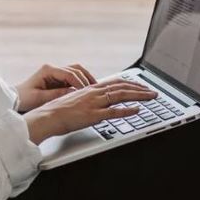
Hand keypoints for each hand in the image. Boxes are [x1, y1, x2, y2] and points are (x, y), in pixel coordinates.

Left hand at [16, 63, 95, 111]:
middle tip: (95, 89)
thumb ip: (57, 94)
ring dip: (85, 79)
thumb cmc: (24, 98)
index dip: (79, 82)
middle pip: (75, 69)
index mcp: (48, 70)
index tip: (86, 91)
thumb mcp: (40, 98)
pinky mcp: (57, 79)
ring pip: (76, 72)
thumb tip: (73, 92)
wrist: (15, 99)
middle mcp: (53, 69)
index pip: (69, 73)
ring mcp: (56, 73)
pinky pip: (73, 78)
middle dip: (86, 78)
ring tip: (94, 89)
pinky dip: (81, 82)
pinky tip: (87, 90)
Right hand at [23, 79, 157, 143]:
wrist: (46, 117)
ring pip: (121, 96)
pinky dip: (127, 111)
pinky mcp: (92, 115)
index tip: (141, 86)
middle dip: (140, 88)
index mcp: (90, 89)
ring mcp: (94, 104)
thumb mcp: (75, 102)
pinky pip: (113, 112)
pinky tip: (137, 110)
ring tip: (151, 97)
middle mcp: (94, 93)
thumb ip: (88, 101)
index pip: (115, 82)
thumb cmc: (57, 112)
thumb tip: (98, 104)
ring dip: (139, 96)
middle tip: (153, 92)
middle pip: (122, 87)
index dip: (131, 83)